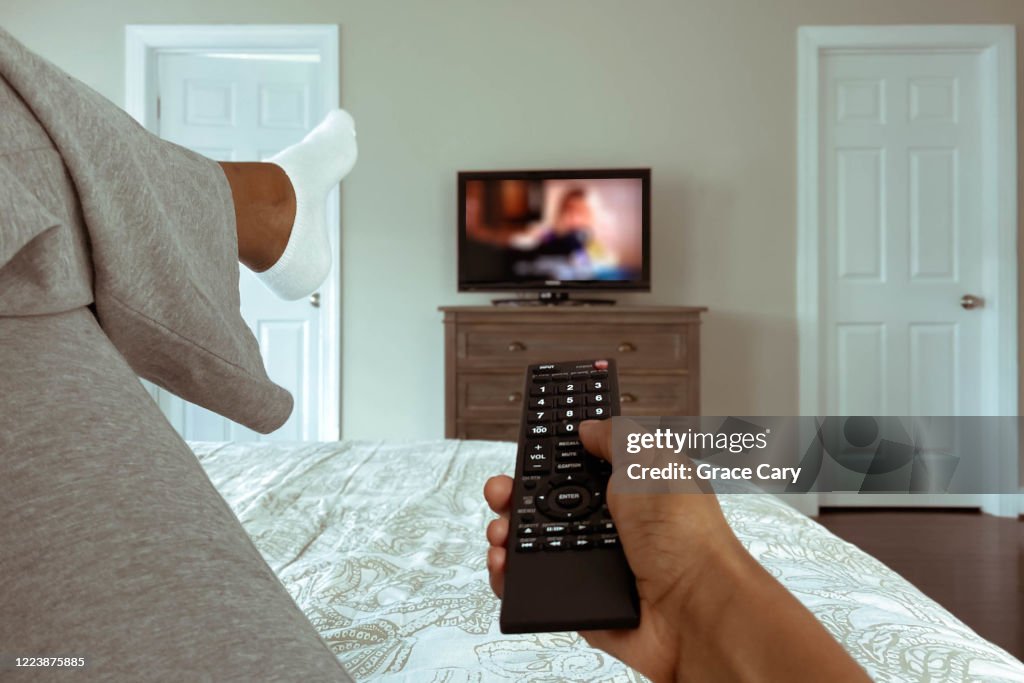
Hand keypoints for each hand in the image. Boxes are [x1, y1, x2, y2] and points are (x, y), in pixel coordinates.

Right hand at [483, 418, 745, 681]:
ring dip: (507, 534)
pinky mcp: (580, 597)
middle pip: (547, 504)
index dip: (549, 458)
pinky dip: (511, 575)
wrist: (694, 610)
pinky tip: (505, 563)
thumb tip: (590, 427)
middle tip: (503, 490)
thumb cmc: (687, 536)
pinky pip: (535, 584)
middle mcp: (612, 524)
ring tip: (502, 531)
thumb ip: (617, 437)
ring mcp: (594, 562)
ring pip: (534, 544)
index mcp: (629, 489)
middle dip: (516, 493)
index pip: (578, 467)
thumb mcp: (650, 462)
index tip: (525, 452)